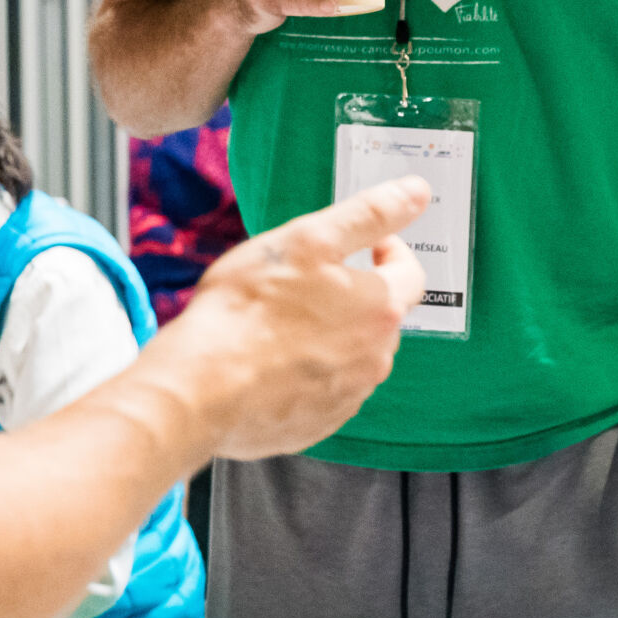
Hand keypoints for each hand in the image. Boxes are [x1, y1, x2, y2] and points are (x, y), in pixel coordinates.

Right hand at [145, 177, 429, 458]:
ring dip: (330, 337)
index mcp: (380, 310)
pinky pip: (324, 391)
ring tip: (280, 324)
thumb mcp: (308, 240)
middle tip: (305, 283)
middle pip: (380, 317)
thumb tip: (417, 192)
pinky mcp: (317, 425)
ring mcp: (347, 397)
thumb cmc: (247, 310)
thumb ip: (369, 214)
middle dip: (354, 296)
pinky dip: (307, 373)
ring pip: (352, 356)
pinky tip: (270, 362)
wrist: (200, 389)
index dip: (389, 250)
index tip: (367, 246)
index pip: (410, 273)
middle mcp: (375, 359)